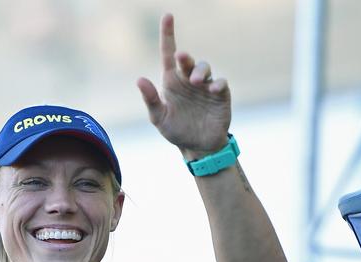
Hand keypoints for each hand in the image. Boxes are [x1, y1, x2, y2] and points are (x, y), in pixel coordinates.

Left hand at [137, 13, 230, 156]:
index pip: (168, 53)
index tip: (167, 16)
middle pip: (187, 60)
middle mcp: (188, 80)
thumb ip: (151, 100)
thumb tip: (139, 79)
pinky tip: (212, 89)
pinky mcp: (220, 95)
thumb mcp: (160, 118)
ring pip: (204, 67)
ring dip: (200, 70)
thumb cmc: (177, 132)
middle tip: (181, 58)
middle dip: (186, 57)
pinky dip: (217, 83)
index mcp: (172, 81)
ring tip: (196, 82)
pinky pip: (220, 82)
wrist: (199, 148)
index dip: (168, 33)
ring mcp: (205, 86)